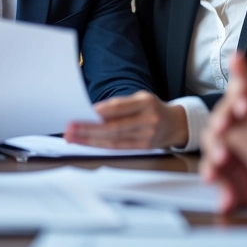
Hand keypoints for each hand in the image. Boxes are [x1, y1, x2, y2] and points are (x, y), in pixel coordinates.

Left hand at [64, 91, 186, 148]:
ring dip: (90, 139)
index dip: (105, 111)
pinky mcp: (143, 148)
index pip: (122, 107)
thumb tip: (94, 113)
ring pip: (114, 140)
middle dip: (89, 128)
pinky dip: (101, 145)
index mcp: (146, 103)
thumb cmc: (151, 108)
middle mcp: (148, 121)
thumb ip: (121, 105)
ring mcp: (146, 137)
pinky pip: (118, 147)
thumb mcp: (140, 98)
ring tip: (73, 137)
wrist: (174, 124)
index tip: (88, 111)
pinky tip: (87, 142)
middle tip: (71, 128)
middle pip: (115, 127)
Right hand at [201, 54, 246, 207]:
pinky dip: (226, 196)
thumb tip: (236, 56)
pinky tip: (226, 202)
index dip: (226, 118)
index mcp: (242, 117)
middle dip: (216, 148)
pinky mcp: (244, 186)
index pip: (225, 113)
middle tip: (223, 155)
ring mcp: (240, 162)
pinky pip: (228, 190)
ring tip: (216, 178)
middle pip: (216, 141)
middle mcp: (238, 138)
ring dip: (214, 172)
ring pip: (218, 166)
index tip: (230, 124)